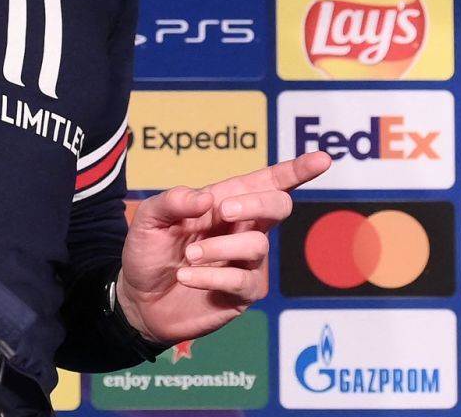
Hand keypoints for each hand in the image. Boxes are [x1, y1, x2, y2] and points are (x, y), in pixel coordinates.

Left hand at [114, 152, 331, 344]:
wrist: (137, 300)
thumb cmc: (148, 252)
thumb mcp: (149, 219)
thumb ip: (173, 200)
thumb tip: (207, 199)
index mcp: (228, 202)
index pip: (270, 182)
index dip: (298, 170)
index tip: (323, 160)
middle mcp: (245, 229)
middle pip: (279, 205)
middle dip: (258, 203)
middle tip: (223, 211)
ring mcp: (247, 262)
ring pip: (258, 245)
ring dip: (219, 248)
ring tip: (189, 257)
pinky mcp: (242, 294)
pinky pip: (242, 280)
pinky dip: (212, 276)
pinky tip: (187, 277)